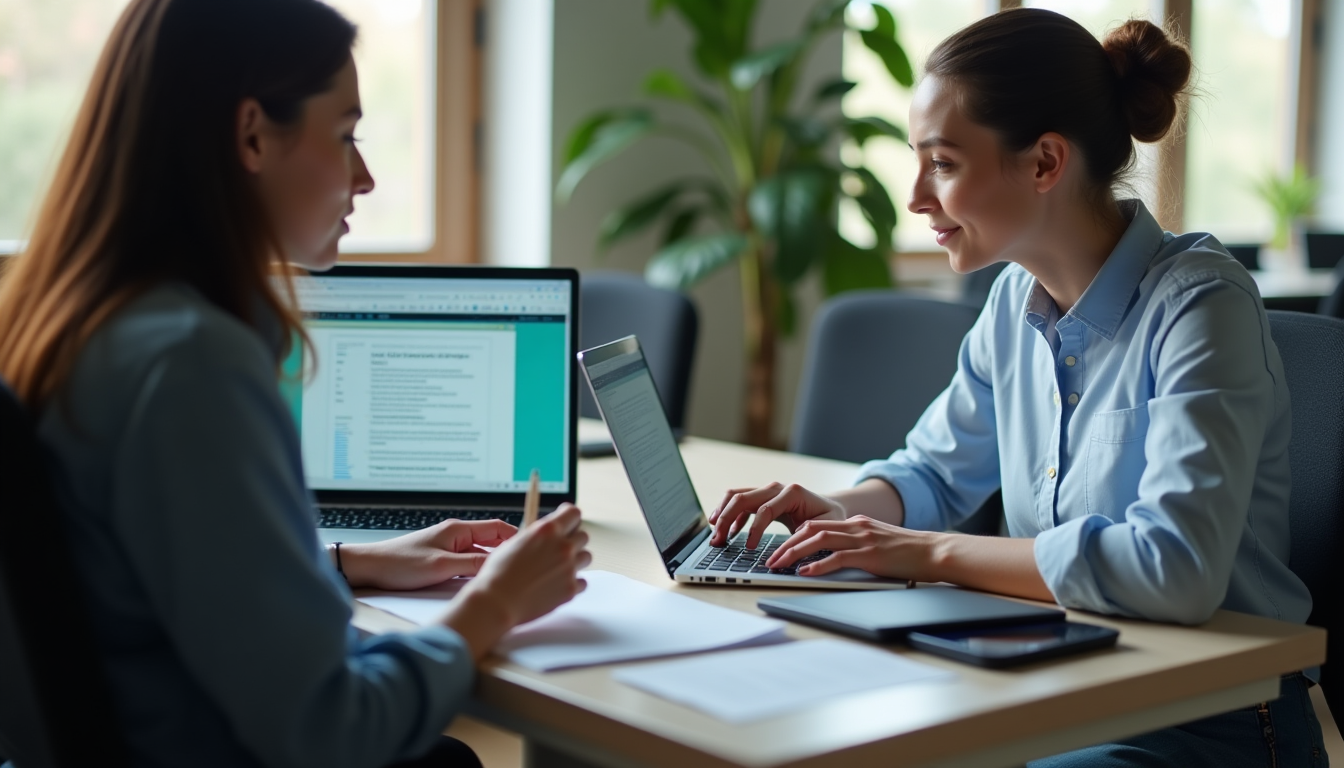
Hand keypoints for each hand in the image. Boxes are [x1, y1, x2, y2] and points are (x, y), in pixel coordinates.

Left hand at [340, 519, 517, 590]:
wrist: (369, 568)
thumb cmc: (400, 563)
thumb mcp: (442, 566)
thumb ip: (472, 566)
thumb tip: (500, 567)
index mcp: (459, 530)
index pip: (498, 528)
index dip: (518, 538)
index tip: (533, 551)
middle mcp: (456, 536)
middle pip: (492, 542)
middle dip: (509, 554)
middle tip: (526, 569)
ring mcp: (449, 548)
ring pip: (481, 555)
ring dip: (492, 565)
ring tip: (509, 579)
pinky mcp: (442, 561)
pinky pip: (468, 564)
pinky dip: (478, 572)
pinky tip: (483, 585)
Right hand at [442, 503, 591, 659]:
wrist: (497, 602)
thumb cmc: (499, 573)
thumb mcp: (515, 542)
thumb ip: (537, 535)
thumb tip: (547, 535)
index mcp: (547, 530)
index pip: (574, 514)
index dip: (570, 518)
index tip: (567, 522)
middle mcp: (562, 547)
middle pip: (583, 536)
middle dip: (573, 540)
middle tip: (559, 549)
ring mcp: (569, 568)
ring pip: (586, 557)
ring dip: (575, 560)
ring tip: (558, 568)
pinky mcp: (571, 589)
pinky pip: (583, 581)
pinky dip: (573, 582)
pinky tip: (558, 584)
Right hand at [708, 482, 844, 549]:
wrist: (831, 508)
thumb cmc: (830, 519)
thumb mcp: (825, 529)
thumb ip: (805, 538)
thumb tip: (786, 553)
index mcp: (792, 493)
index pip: (765, 509)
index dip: (754, 530)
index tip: (750, 549)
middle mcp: (777, 487)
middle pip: (742, 498)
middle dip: (726, 519)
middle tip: (718, 541)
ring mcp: (768, 490)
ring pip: (736, 496)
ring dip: (722, 514)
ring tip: (715, 534)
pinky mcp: (763, 497)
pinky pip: (740, 502)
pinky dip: (730, 515)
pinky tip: (729, 532)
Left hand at [765, 515, 936, 578]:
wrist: (935, 551)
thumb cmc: (909, 553)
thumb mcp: (878, 542)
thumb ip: (857, 546)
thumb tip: (834, 559)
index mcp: (856, 524)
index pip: (816, 525)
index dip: (794, 537)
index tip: (779, 549)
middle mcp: (856, 527)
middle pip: (810, 530)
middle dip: (786, 544)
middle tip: (770, 559)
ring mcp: (862, 539)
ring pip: (818, 541)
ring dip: (794, 554)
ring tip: (779, 565)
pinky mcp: (870, 555)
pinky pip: (837, 558)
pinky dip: (817, 566)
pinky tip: (805, 573)